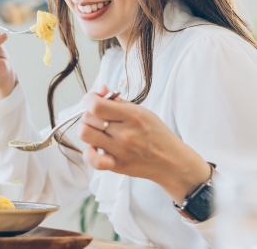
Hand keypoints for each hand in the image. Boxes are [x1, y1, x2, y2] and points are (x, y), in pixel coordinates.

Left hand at [78, 86, 210, 203]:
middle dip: (89, 114)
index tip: (92, 100)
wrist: (171, 160)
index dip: (89, 99)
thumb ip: (117, 101)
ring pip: (85, 134)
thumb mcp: (141, 111)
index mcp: (132, 116)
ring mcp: (119, 150)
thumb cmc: (157, 134)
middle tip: (99, 116)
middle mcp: (124, 133)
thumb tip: (100, 90)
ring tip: (96, 130)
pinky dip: (90, 153)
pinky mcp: (116, 165)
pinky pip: (92, 159)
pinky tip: (96, 147)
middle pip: (88, 118)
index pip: (96, 105)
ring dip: (87, 129)